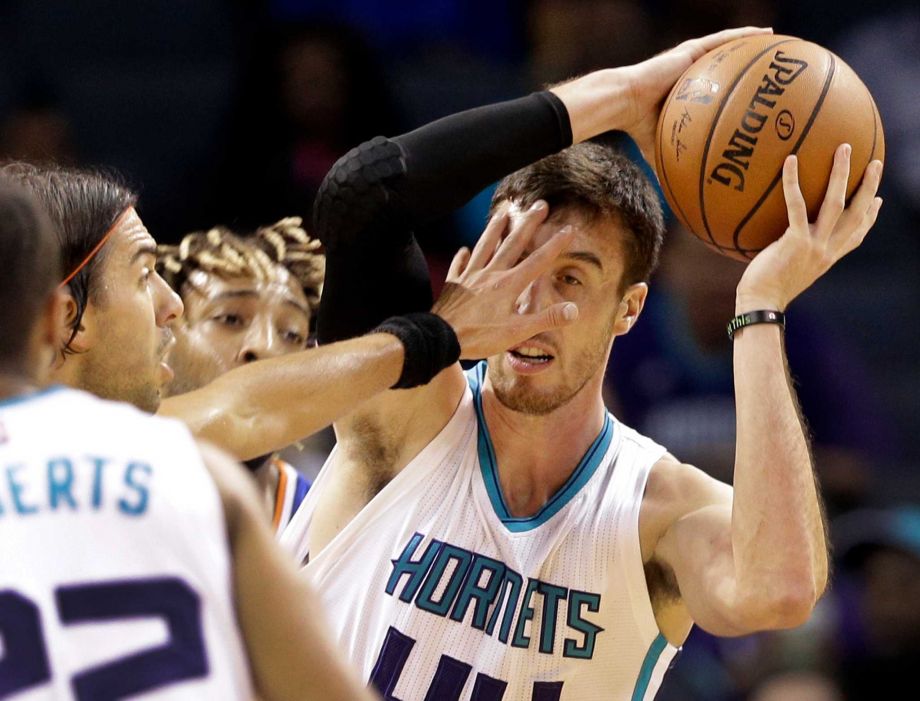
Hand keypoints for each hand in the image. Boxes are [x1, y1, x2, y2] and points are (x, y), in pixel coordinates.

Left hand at [432, 201, 576, 358]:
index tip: (569, 229)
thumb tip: (574, 310)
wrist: (441, 338)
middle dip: (529, 223)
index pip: (538, 261)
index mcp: (509, 285)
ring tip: (503, 213)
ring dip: (495, 228)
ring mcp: (470, 276)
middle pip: (513, 244)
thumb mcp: (517, 332)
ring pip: (485, 246)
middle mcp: (491, 274)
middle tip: (540, 205)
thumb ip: (546, 319)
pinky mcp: (454, 284)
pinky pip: (459, 265)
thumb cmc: (479, 336)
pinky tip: (464, 249)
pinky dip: (462, 256)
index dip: (555, 245)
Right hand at [619, 27, 771, 164]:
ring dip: (753, 43)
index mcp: (688, 93)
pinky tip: (764, 33)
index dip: (739, 92)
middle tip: (776, 71)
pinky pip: (722, 40)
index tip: (760, 98)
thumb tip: (679, 198)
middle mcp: (694, 74)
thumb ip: (674, 167)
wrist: (624, 103)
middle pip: (728, 67)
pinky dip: (743, 34)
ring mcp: (693, 60)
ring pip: (729, 48)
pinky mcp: (690, 50)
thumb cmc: (638, 128)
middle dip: (751, 67)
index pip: (718, 91)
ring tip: (776, 42)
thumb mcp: (661, 150)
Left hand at [736, 144, 882, 311]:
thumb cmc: (767, 288)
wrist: (762, 304)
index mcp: (829, 257)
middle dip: (869, 186)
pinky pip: (796, 205)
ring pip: (836, 202)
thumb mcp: (790, 271)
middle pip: (857, 212)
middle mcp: (828, 250)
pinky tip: (791, 161)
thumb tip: (783, 242)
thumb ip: (796, 254)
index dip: (871, 217)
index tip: (878, 200)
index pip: (857, 234)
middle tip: (875, 162)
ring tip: (844, 148)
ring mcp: (815, 245)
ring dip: (842, 173)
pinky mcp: (796, 241)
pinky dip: (793, 182)